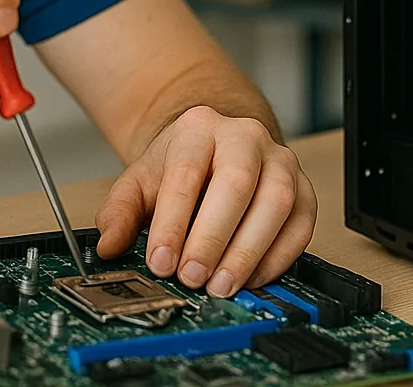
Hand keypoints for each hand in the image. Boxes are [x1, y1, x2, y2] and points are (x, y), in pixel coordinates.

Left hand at [94, 106, 316, 297]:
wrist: (216, 150)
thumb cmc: (181, 168)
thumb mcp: (140, 182)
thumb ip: (119, 212)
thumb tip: (108, 246)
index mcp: (199, 127)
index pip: (187, 170)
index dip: (173, 220)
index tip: (160, 259)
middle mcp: (246, 137)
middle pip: (237, 183)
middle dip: (213, 236)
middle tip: (192, 277)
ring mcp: (281, 161)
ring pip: (276, 203)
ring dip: (248, 251)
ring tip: (220, 286)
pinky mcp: (304, 190)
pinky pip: (301, 225)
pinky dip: (277, 258)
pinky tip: (250, 279)